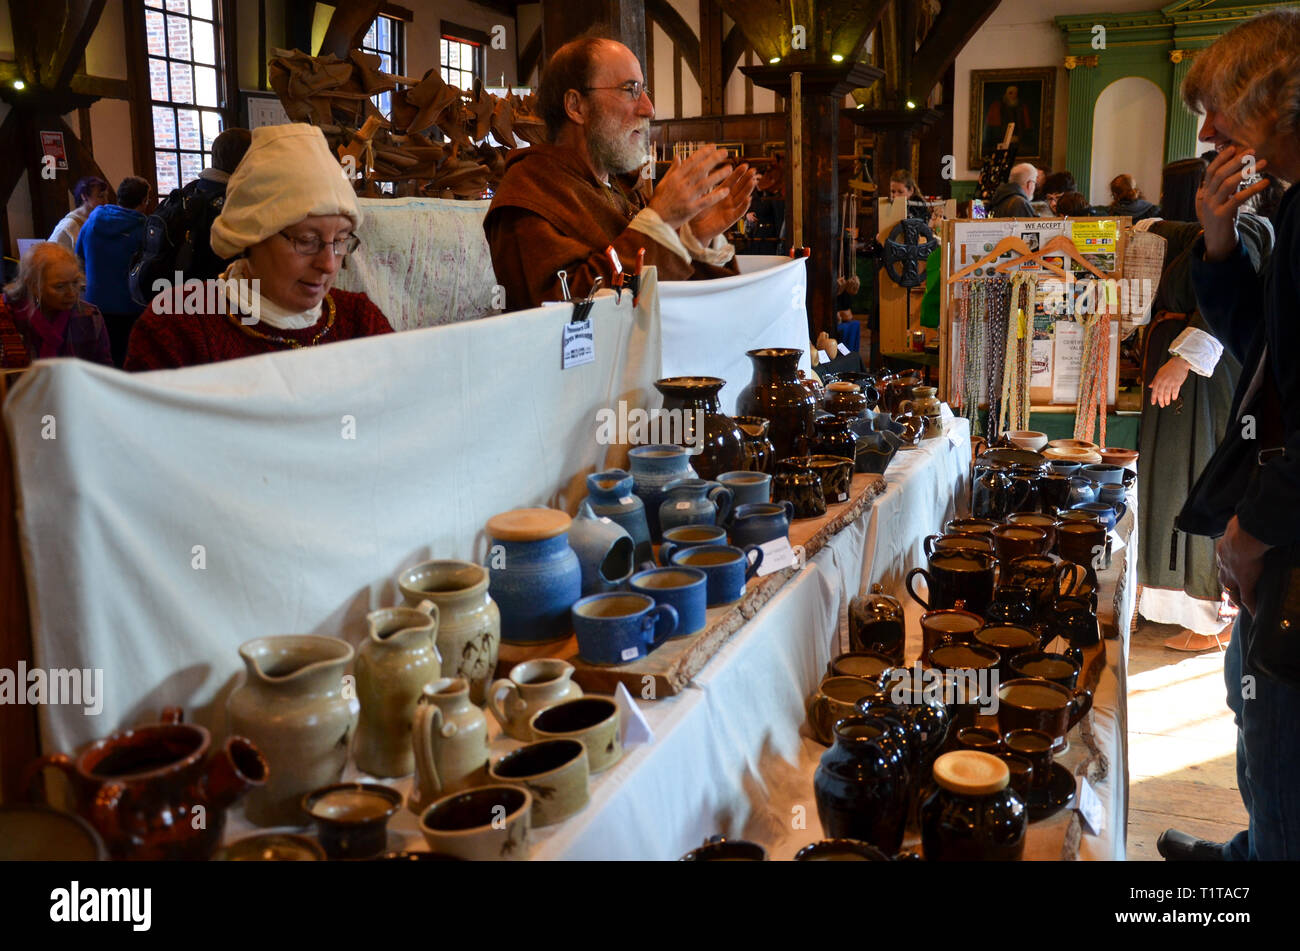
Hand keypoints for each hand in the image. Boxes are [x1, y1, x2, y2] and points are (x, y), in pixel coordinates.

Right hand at [647, 147, 734, 230]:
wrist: (655, 221)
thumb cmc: (659, 201)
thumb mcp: (663, 183)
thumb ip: (672, 170)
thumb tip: (678, 156)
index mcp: (674, 178)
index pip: (691, 161)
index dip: (703, 153)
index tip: (713, 146)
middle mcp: (681, 185)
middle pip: (700, 169)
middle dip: (714, 159)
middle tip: (726, 152)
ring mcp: (686, 197)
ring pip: (705, 183)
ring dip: (718, 175)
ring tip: (730, 169)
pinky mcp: (691, 209)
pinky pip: (706, 201)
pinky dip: (716, 196)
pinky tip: (726, 191)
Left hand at [689, 163, 758, 244]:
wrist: (694, 230)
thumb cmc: (695, 212)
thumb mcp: (698, 195)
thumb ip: (701, 182)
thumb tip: (697, 167)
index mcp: (720, 194)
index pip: (731, 181)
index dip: (738, 174)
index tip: (744, 165)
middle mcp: (727, 201)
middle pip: (739, 188)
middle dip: (746, 179)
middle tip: (753, 170)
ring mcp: (729, 210)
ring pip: (741, 198)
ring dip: (747, 190)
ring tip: (753, 181)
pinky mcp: (729, 220)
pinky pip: (738, 213)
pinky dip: (744, 206)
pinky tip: (748, 199)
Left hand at [1150, 356, 1190, 406]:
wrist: (1178, 362)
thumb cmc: (1169, 367)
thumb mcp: (1159, 373)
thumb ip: (1154, 380)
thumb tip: (1150, 386)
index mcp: (1158, 379)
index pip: (1154, 390)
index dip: (1153, 398)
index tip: (1153, 403)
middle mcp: (1163, 381)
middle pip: (1161, 393)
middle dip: (1160, 400)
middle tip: (1161, 405)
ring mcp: (1170, 382)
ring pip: (1167, 393)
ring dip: (1167, 399)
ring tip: (1167, 403)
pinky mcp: (1177, 382)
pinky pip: (1175, 391)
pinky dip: (1174, 395)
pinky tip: (1174, 398)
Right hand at [1197, 145, 1270, 261]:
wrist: (1216, 242)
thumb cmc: (1221, 219)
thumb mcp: (1221, 201)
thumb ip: (1225, 187)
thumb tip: (1236, 169)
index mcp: (1205, 192)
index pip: (1211, 171)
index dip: (1221, 158)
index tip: (1234, 148)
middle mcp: (1207, 198)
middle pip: (1220, 174)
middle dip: (1236, 161)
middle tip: (1252, 151)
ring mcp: (1213, 207)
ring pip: (1228, 184)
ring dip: (1247, 171)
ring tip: (1263, 163)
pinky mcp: (1222, 215)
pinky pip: (1238, 198)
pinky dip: (1253, 189)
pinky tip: (1265, 183)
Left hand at [1217, 515, 1272, 615]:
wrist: (1243, 538)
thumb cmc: (1242, 528)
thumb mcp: (1238, 526)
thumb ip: (1243, 526)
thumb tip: (1251, 514)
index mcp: (1223, 551)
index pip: (1223, 563)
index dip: (1225, 569)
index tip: (1227, 574)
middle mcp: (1224, 565)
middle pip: (1223, 579)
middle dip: (1226, 586)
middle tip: (1229, 594)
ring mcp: (1234, 575)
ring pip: (1231, 590)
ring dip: (1235, 598)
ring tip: (1239, 605)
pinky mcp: (1245, 583)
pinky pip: (1246, 598)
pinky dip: (1250, 607)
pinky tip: (1254, 615)